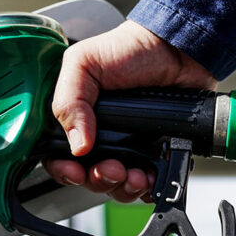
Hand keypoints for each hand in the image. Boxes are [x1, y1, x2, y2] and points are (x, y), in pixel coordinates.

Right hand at [43, 20, 215, 201]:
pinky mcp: (155, 151)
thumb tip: (77, 146)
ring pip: (116, 185)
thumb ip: (68, 101)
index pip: (58, 155)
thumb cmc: (130, 49)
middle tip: (112, 168)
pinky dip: (147, 188)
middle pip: (88, 176)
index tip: (75, 170)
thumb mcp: (83, 63)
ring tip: (135, 173)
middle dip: (99, 179)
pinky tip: (150, 176)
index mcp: (76, 117)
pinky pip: (146, 184)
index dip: (64, 169)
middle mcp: (99, 135)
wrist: (177, 48)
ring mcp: (128, 145)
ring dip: (123, 186)